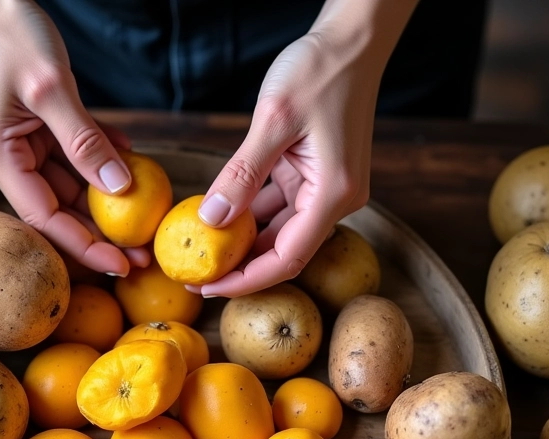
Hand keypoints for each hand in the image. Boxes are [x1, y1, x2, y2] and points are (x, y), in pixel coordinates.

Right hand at [0, 0, 149, 275]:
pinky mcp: (36, 125)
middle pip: (59, 206)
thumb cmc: (8, 29)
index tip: (120, 265)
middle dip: (102, 228)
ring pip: (71, 182)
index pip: (44, 217)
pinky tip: (130, 159)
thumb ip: (86, 142)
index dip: (83, 246)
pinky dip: (101, 155)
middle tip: (143, 250)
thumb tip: (120, 189)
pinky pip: (73, 152)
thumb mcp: (52, 87)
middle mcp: (7, 157)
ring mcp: (21, 141)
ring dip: (108, 192)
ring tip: (147, 207)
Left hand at [191, 24, 384, 296]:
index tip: (209, 287)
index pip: (287, 259)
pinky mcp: (315, 177)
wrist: (351, 39)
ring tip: (203, 249)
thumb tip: (211, 219)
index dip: (247, 280)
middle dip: (241, 267)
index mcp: (333, 194)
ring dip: (245, 241)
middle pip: (284, 252)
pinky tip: (223, 216)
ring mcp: (326, 190)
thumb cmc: (320, 69)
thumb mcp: (274, 119)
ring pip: (280, 231)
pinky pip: (280, 206)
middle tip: (197, 274)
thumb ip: (242, 173)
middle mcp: (336, 200)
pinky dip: (253, 214)